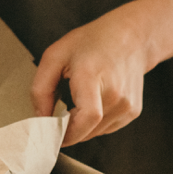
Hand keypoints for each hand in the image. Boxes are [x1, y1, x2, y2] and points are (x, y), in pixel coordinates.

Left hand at [31, 7, 151, 144]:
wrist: (130, 38)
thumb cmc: (90, 42)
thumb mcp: (54, 56)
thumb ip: (41, 88)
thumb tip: (40, 118)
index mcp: (93, 76)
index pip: (88, 116)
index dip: (68, 132)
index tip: (50, 135)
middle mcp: (116, 94)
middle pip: (88, 129)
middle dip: (67, 131)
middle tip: (54, 118)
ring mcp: (128, 105)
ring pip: (96, 132)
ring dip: (80, 128)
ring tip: (72, 104)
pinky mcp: (133, 112)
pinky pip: (106, 128)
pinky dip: (93, 124)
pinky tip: (89, 103)